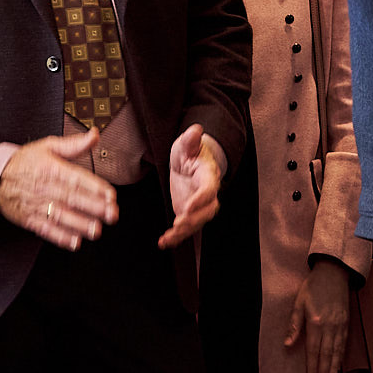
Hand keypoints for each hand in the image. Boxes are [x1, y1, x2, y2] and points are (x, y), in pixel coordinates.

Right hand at [0, 130, 118, 249]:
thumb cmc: (25, 162)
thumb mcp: (48, 146)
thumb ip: (74, 144)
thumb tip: (94, 135)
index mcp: (51, 168)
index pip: (76, 178)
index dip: (94, 187)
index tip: (110, 195)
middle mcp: (45, 187)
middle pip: (72, 198)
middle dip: (93, 208)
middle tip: (110, 214)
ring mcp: (37, 205)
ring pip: (61, 216)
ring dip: (80, 224)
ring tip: (96, 229)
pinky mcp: (30, 219)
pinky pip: (46, 229)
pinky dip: (60, 237)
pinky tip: (74, 241)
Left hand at [159, 124, 224, 247]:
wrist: (189, 163)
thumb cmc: (189, 152)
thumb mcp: (186, 144)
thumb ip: (191, 140)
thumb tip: (196, 130)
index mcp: (208, 176)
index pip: (209, 190)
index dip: (201, 199)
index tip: (189, 207)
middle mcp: (207, 194)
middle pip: (207, 211)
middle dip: (194, 219)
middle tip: (179, 223)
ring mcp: (199, 205)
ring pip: (196, 223)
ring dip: (183, 232)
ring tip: (168, 237)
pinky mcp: (189, 213)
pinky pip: (185, 228)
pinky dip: (175, 238)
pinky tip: (163, 243)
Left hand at [284, 259, 353, 372]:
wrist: (335, 272)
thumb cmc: (313, 287)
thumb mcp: (299, 303)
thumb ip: (294, 325)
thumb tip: (288, 344)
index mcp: (316, 322)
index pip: (313, 350)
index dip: (312, 367)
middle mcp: (330, 327)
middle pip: (326, 354)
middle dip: (323, 372)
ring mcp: (340, 325)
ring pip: (337, 351)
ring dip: (334, 368)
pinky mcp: (346, 323)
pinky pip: (344, 343)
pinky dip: (342, 356)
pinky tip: (340, 365)